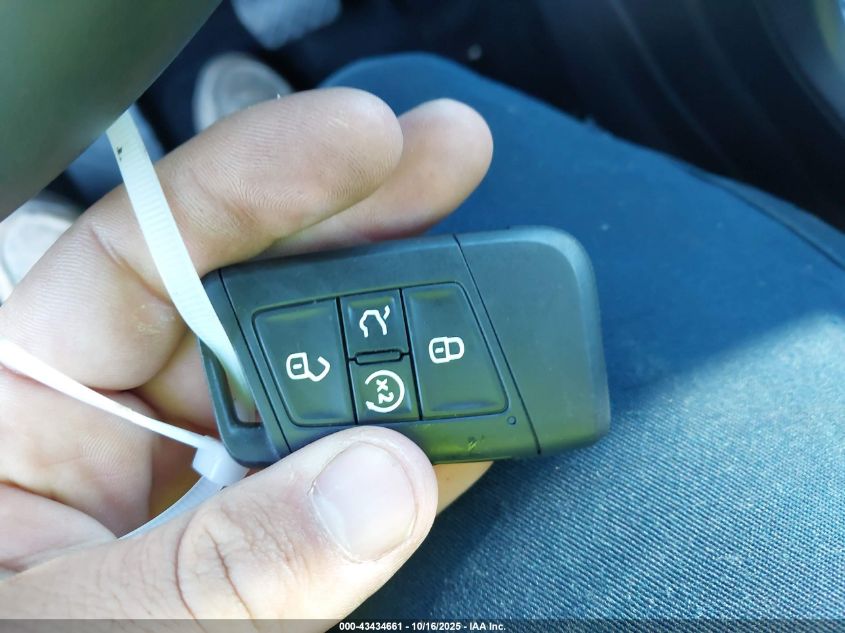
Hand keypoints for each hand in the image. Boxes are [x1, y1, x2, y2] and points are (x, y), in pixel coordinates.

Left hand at [0, 89, 492, 620]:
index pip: (149, 250)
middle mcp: (128, 425)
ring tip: (480, 299)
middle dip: (357, 226)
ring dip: (405, 343)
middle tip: (449, 167)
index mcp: (34, 404)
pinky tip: (470, 413)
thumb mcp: (77, 632)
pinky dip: (417, 446)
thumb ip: (215, 570)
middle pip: (255, 293)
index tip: (368, 139)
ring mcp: (207, 482)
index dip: (263, 179)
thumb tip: (379, 483)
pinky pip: (352, 472)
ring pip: (321, 382)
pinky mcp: (265, 539)